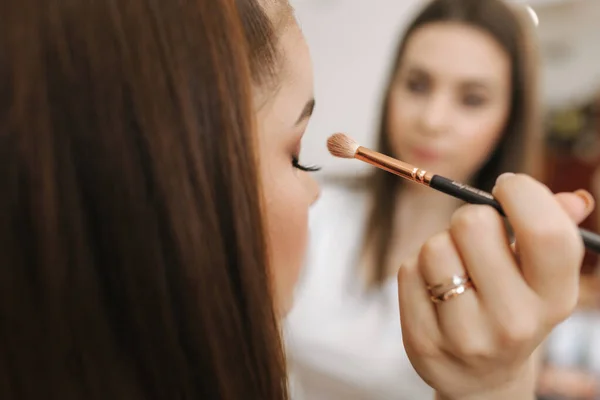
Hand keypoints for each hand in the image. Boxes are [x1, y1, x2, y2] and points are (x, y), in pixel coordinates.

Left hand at [397, 173, 594, 399]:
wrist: (480, 375)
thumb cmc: (512, 306)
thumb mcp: (543, 278)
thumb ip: (555, 231)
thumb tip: (574, 199)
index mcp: (555, 298)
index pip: (544, 231)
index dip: (521, 192)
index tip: (508, 187)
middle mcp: (514, 322)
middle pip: (473, 224)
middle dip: (470, 216)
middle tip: (475, 234)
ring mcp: (465, 335)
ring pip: (435, 246)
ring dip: (441, 246)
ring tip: (456, 269)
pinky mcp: (423, 340)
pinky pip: (408, 269)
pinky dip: (418, 269)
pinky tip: (435, 291)